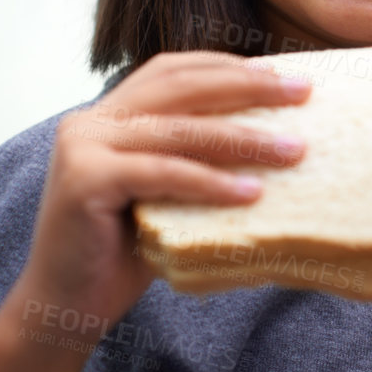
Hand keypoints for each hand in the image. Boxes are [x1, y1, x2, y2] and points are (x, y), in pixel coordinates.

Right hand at [17, 51, 311, 332]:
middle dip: (248, 86)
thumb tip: (281, 139)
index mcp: (110, 114)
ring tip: (295, 150)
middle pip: (182, 87)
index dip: (228, 66)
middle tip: (303, 91)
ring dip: (244, 138)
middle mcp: (92, 120)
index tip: (281, 73)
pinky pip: (163, 173)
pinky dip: (211, 182)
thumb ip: (198, 159)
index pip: (174, 71)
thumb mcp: (169, 193)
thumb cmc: (126, 252)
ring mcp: (83, 145)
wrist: (67, 305)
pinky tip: (253, 193)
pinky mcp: (84, 179)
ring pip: (179, 130)